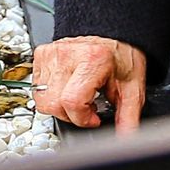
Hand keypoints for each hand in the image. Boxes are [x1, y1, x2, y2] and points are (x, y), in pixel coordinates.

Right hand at [31, 36, 147, 132]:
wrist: (111, 31)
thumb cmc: (121, 56)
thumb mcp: (132, 88)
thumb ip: (129, 117)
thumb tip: (126, 138)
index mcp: (92, 60)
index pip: (72, 101)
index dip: (83, 118)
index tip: (94, 117)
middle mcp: (67, 54)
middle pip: (52, 103)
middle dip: (70, 115)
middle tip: (87, 107)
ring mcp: (51, 52)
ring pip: (41, 98)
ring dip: (58, 105)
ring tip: (77, 96)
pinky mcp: (42, 53)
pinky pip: (37, 85)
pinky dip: (50, 93)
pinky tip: (67, 86)